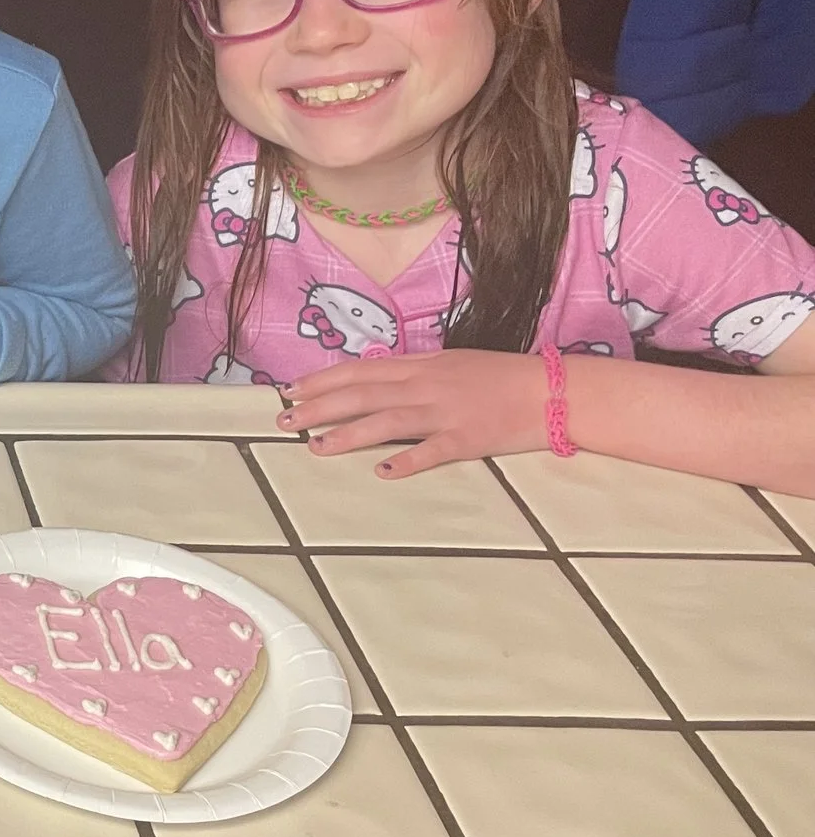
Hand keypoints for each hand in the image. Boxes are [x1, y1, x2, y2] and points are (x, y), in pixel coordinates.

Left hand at [282, 348, 548, 477]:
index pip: (361, 370)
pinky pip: (432, 451)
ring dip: (348, 434)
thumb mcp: (451, 363)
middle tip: (285, 421)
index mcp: (422, 366)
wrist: (552, 390)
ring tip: (315, 446)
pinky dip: (406, 461)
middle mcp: (427, 385)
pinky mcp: (468, 439)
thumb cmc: (501, 377)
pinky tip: (381, 472)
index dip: (322, 380)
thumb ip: (412, 371)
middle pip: (363, 394)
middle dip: (319, 406)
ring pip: (387, 420)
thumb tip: (373, 378)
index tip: (290, 391)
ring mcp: (446, 412)